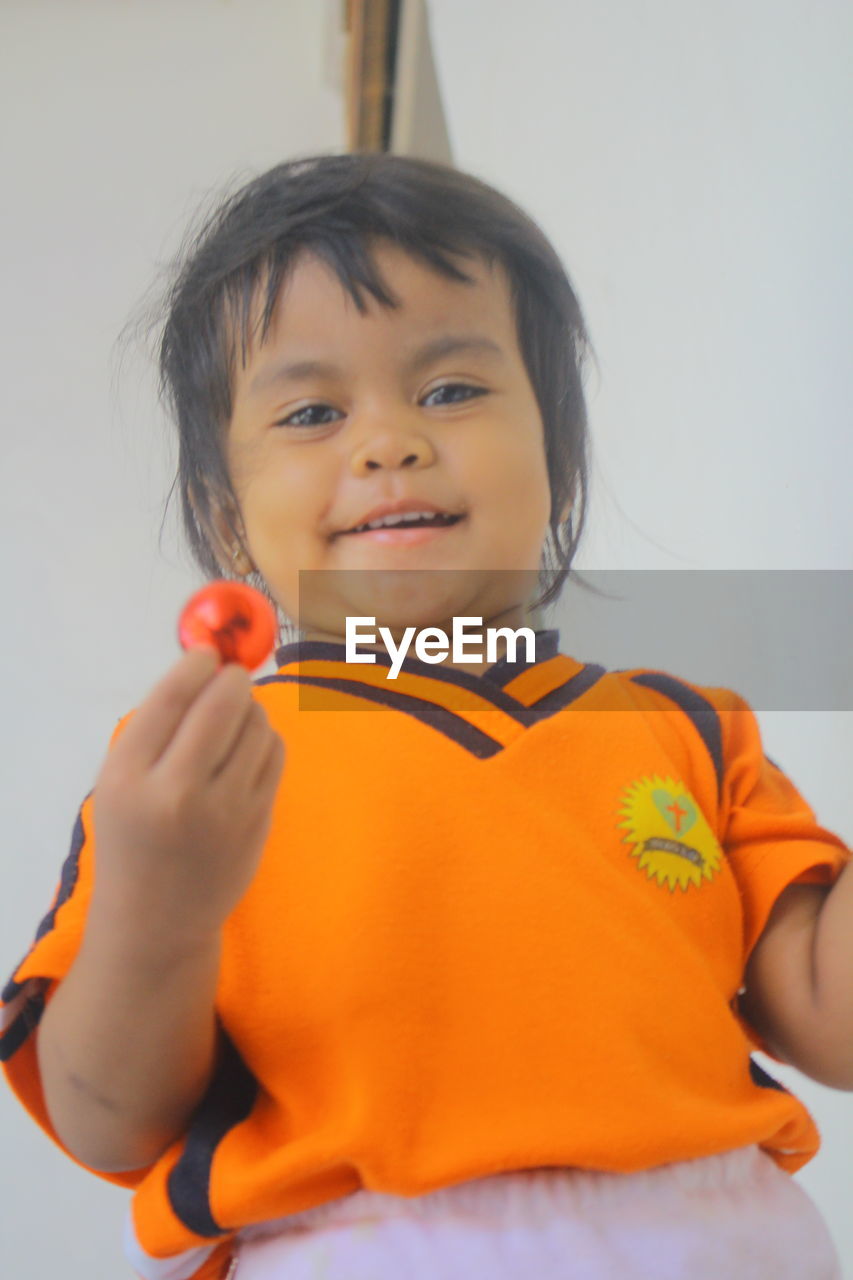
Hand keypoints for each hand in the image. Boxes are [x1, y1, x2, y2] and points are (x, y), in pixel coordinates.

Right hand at [90, 648, 284, 945]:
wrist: (157, 920)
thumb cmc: (134, 837)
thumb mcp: (118, 782)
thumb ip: (156, 727)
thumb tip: (207, 661)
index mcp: (128, 778)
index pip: (171, 698)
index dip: (196, 664)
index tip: (207, 653)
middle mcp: (177, 793)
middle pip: (223, 704)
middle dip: (232, 679)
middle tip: (228, 678)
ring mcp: (225, 811)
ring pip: (258, 725)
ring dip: (251, 708)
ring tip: (232, 720)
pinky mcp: (259, 821)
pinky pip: (275, 753)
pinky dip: (265, 738)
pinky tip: (247, 749)